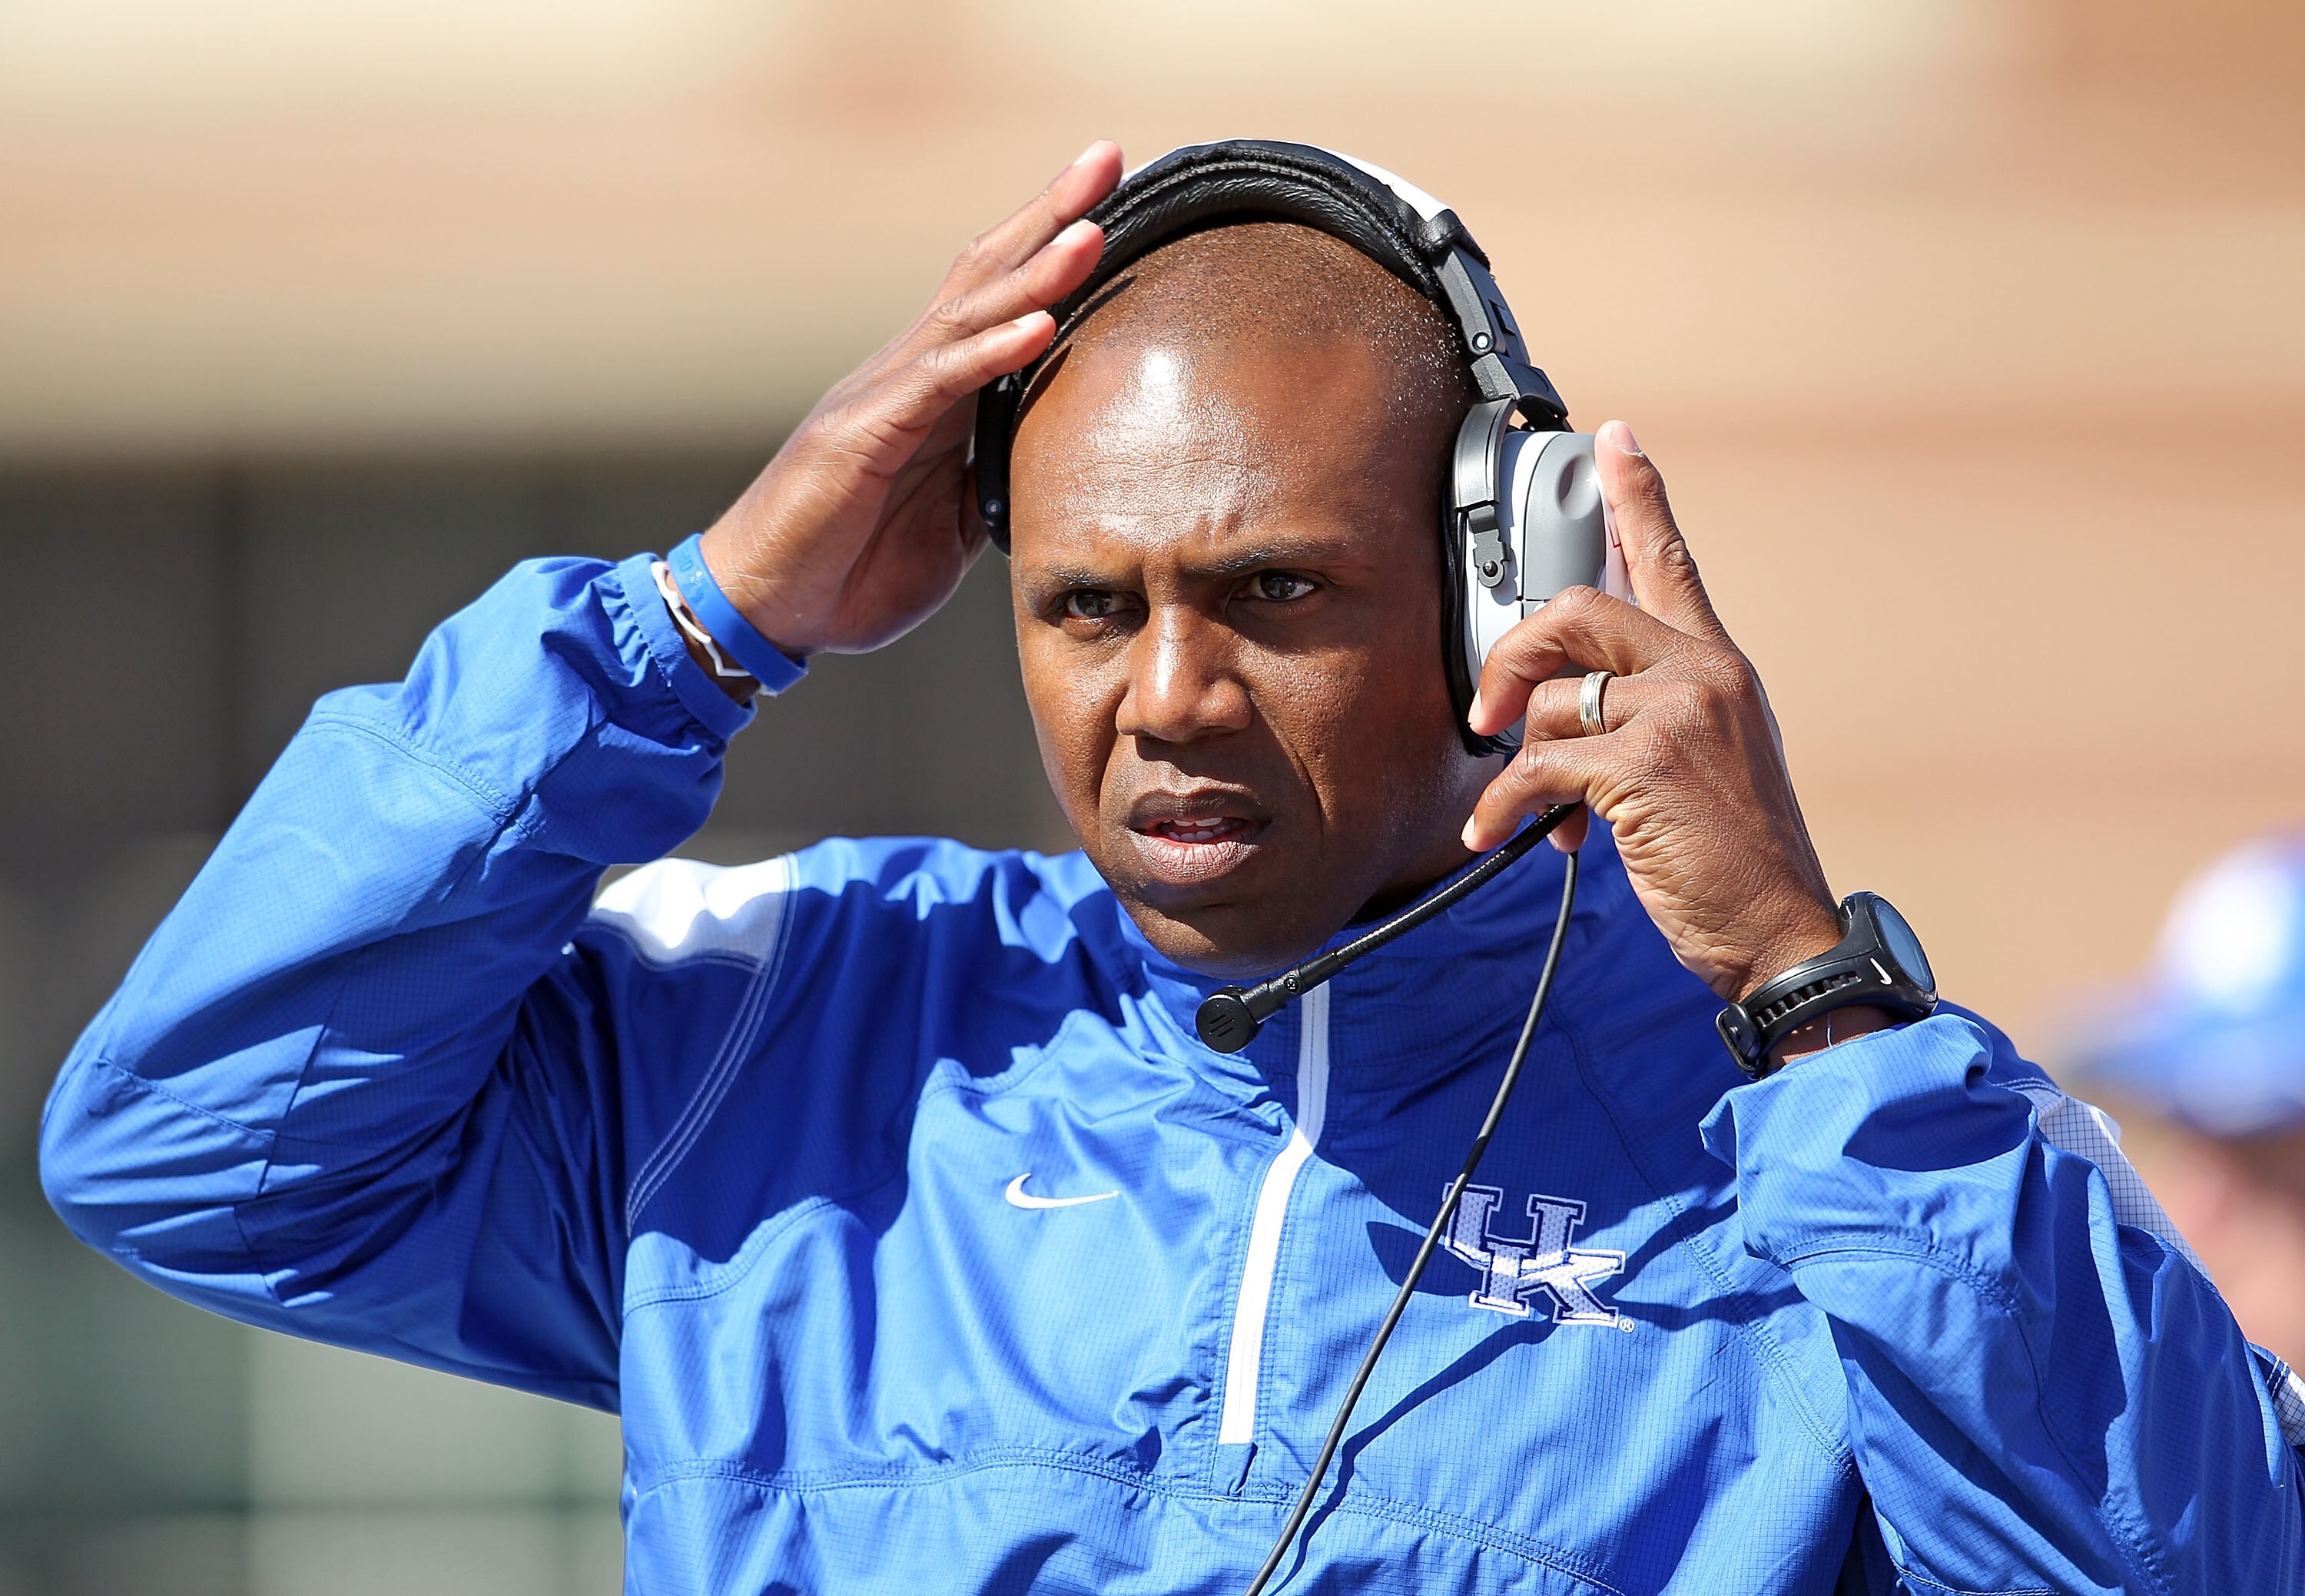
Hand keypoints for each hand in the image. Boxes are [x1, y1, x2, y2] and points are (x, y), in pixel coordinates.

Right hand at [693, 142, 1123, 656]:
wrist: (766, 607)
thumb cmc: (850, 566)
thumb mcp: (949, 524)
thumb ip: (994, 479)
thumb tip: (1053, 463)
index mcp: (933, 394)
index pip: (998, 297)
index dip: (1051, 246)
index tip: (1114, 196)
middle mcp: (907, 376)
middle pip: (984, 275)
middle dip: (1050, 215)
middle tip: (1108, 155)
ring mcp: (880, 397)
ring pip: (967, 315)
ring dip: (1034, 272)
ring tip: (1093, 230)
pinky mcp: (859, 434)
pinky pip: (936, 385)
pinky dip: (991, 353)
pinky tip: (1039, 325)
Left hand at [1461, 421, 1839, 1001]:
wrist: (1778, 929)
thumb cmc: (1734, 859)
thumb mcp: (1705, 764)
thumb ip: (1646, 716)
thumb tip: (1554, 712)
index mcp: (1718, 666)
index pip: (1673, 560)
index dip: (1639, 495)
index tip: (1615, 440)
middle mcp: (1704, 673)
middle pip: (1576, 610)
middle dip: (1511, 659)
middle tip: (1485, 717)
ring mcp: (1678, 713)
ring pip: (1549, 696)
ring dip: (1516, 762)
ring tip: (1527, 811)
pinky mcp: (1644, 763)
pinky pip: (1536, 764)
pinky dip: (1505, 805)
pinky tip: (1502, 833)